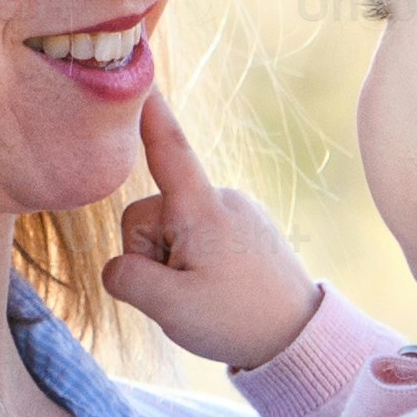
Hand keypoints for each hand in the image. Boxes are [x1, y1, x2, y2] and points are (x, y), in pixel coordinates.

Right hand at [102, 87, 320, 370]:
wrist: (299, 338)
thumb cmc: (237, 319)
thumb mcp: (170, 308)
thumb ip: (127, 278)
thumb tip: (117, 267)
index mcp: (202, 210)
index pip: (168, 150)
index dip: (149, 113)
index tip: (139, 77)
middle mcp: (221, 200)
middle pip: (150, 215)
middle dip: (151, 254)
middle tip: (181, 293)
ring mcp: (236, 213)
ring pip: (172, 229)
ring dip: (173, 261)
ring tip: (204, 294)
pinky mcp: (246, 228)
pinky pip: (197, 236)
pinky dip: (194, 261)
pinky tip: (217, 289)